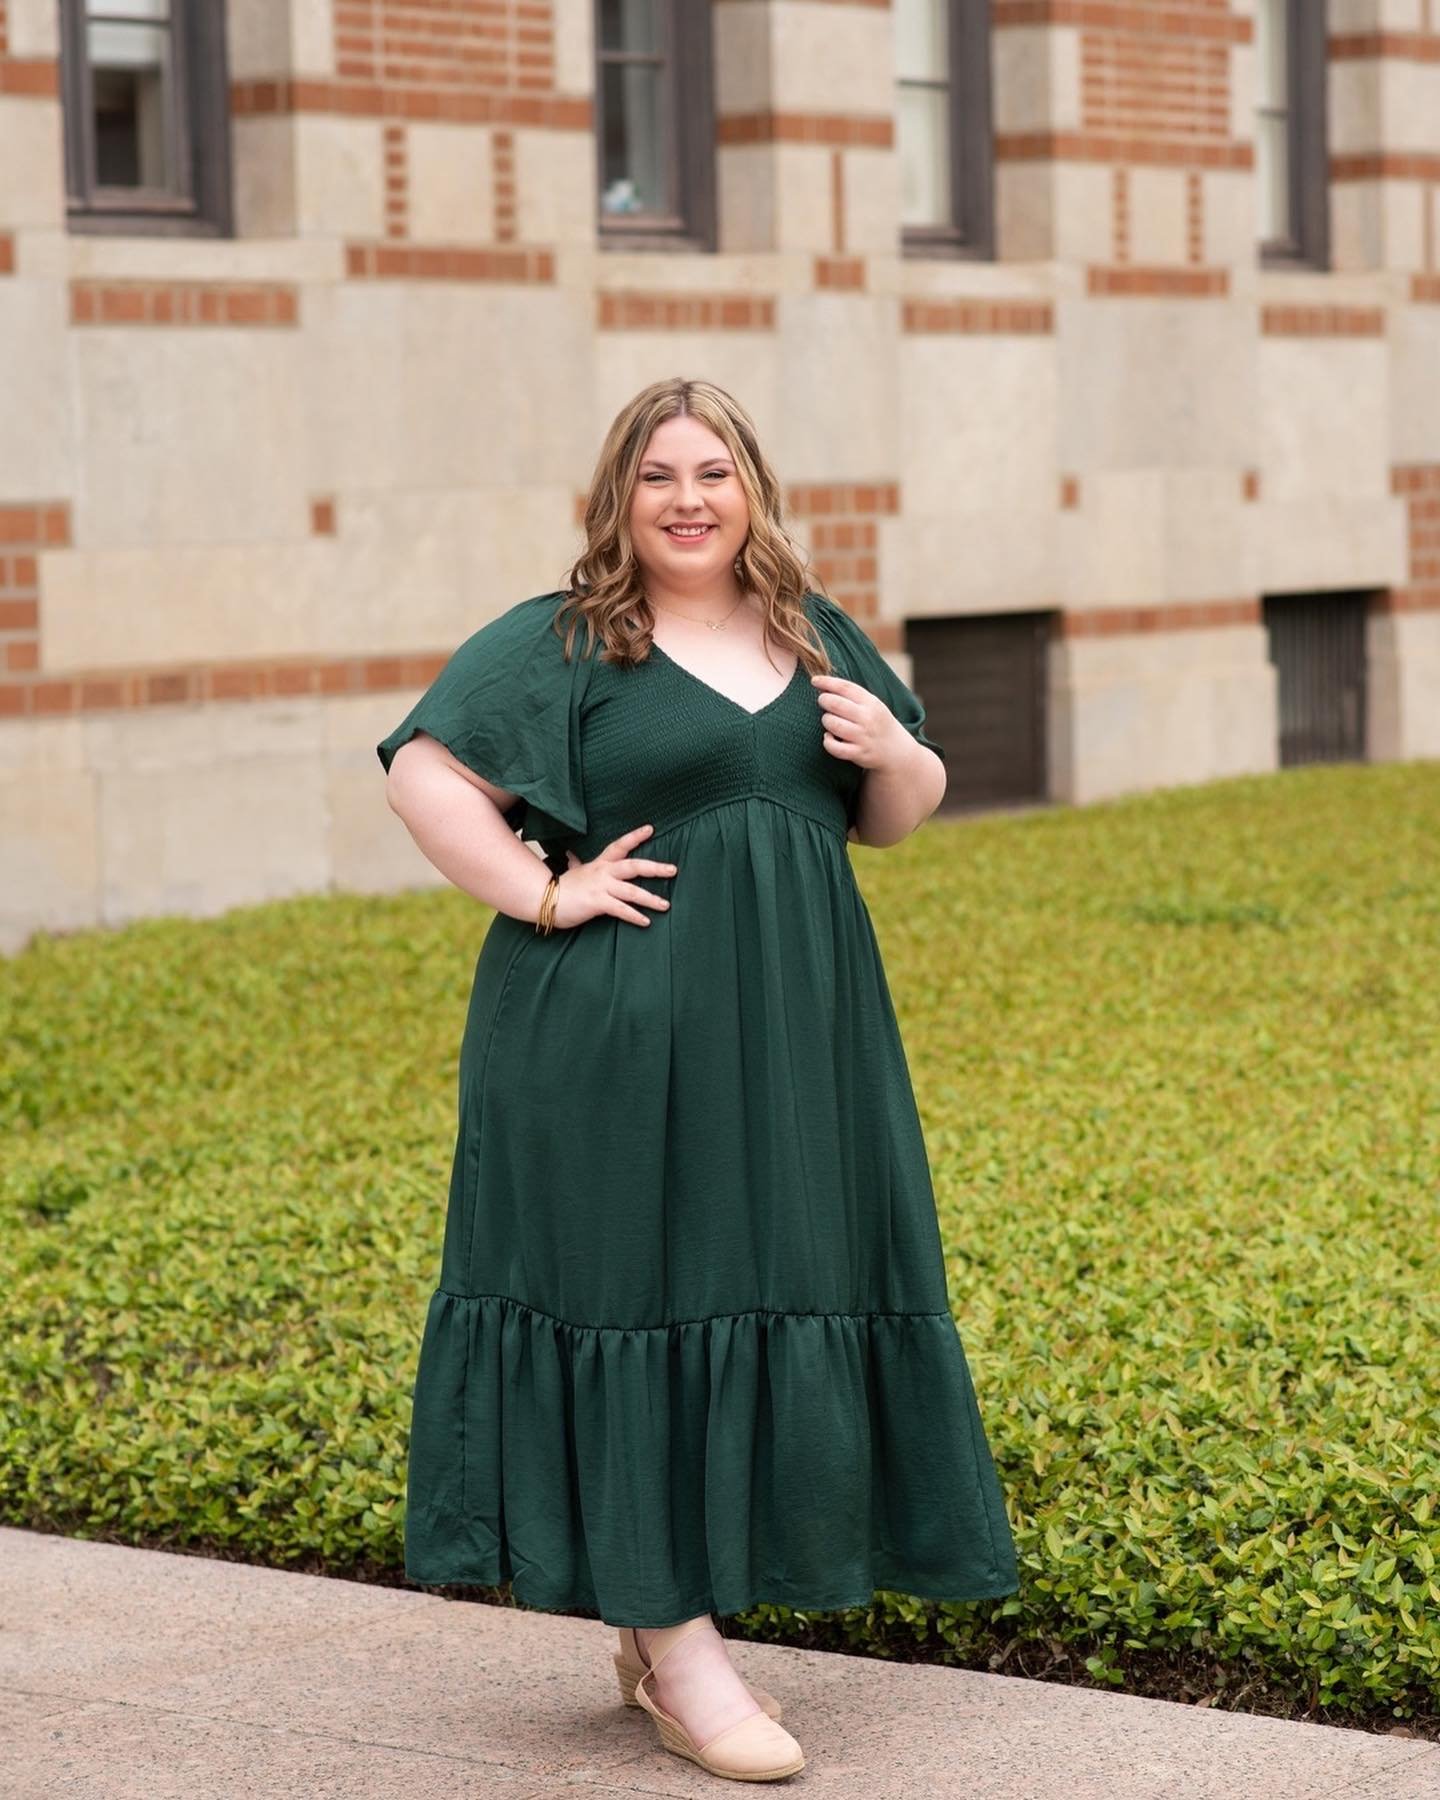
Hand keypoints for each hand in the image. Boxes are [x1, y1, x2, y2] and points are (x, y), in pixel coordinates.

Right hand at [554, 823, 677, 928]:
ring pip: (632, 891)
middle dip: (655, 868)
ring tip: (665, 905)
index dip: (635, 837)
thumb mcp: (572, 872)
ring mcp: (601, 887)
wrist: (545, 899)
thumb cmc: (561, 888)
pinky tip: (646, 922)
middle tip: (673, 870)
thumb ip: (575, 864)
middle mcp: (603, 872)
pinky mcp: (597, 903)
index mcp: (600, 864)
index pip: (619, 845)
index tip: (650, 828)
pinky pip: (621, 909)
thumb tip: (571, 856)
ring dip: (650, 899)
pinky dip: (634, 916)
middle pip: (633, 866)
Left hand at [810, 673, 908, 769]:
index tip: (814, 680)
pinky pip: (834, 747)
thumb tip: (823, 686)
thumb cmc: (878, 723)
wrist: (897, 750)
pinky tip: (829, 737)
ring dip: (826, 720)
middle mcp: (868, 718)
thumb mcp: (873, 705)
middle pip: (835, 704)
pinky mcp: (859, 753)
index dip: (827, 682)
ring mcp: (863, 736)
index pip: (845, 687)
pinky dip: (827, 741)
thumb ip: (852, 696)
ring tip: (829, 720)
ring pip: (832, 724)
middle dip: (824, 700)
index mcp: (871, 703)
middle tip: (823, 702)